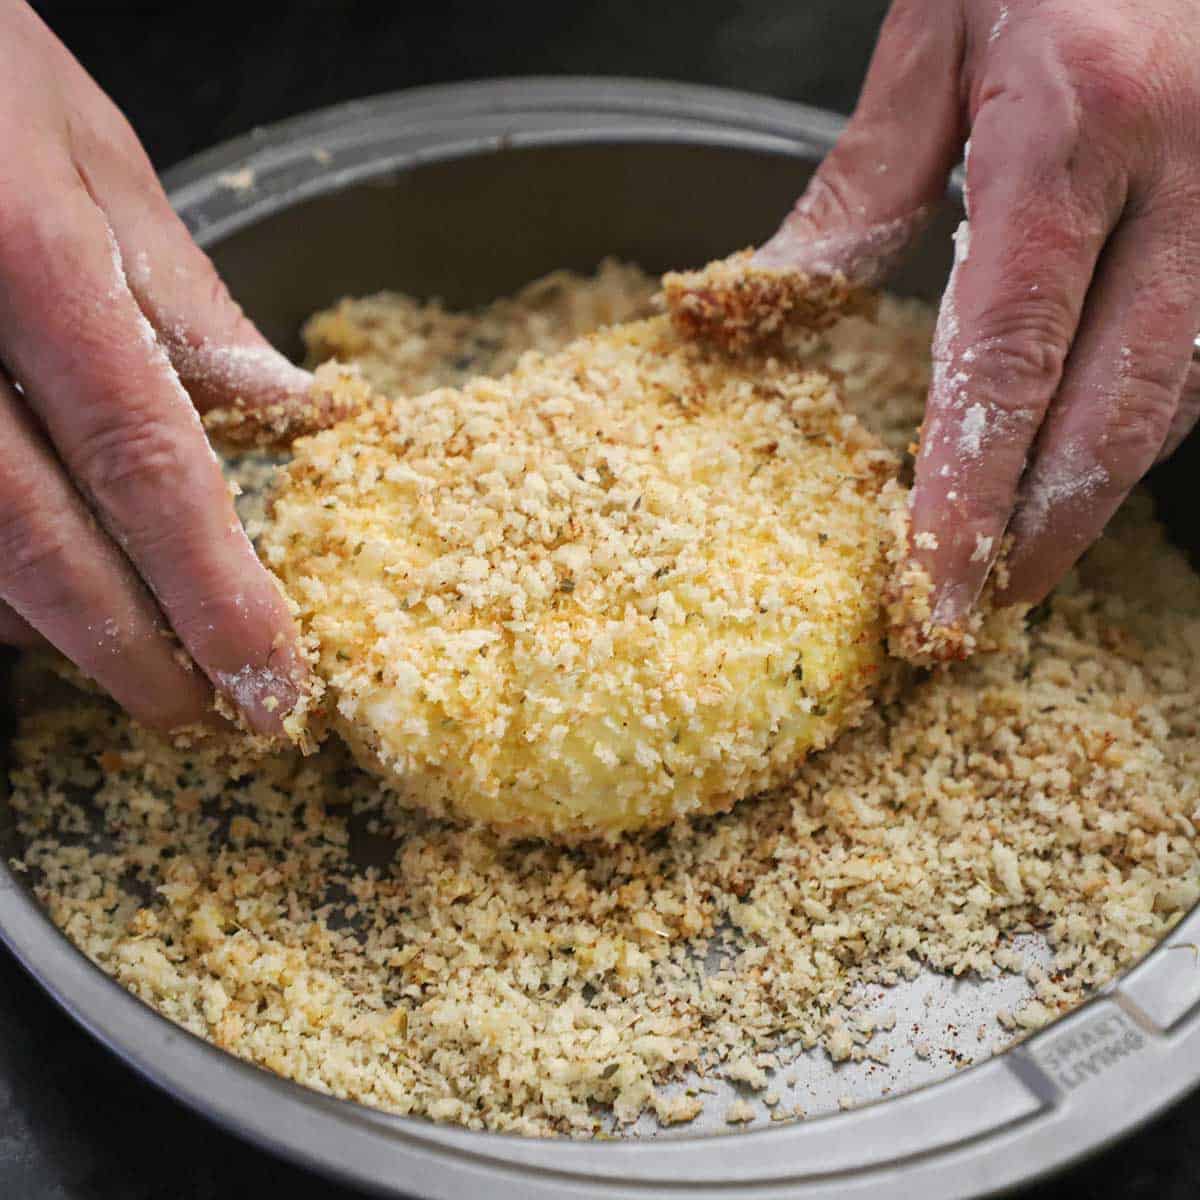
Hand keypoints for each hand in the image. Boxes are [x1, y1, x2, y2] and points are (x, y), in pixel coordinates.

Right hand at [0, 3, 316, 733]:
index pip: (142, 458)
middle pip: (38, 542)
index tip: (268, 674)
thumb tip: (283, 408)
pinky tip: (46, 605)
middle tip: (212, 713)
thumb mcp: (89, 150)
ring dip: (62, 632)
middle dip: (133, 652)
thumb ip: (180, 295)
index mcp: (26, 254)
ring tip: (147, 668)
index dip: (209, 587)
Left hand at [757, 0, 1199, 620]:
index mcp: (1076, 120)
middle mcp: (1189, 165)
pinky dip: (1146, 417)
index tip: (938, 578)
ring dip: (1099, 485)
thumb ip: (867, 181)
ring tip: (1024, 548)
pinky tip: (1090, 454)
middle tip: (984, 600)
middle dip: (1051, 523)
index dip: (974, 486)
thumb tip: (780, 293)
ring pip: (1184, 387)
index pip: (1011, 349)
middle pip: (1121, 401)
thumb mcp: (940, 31)